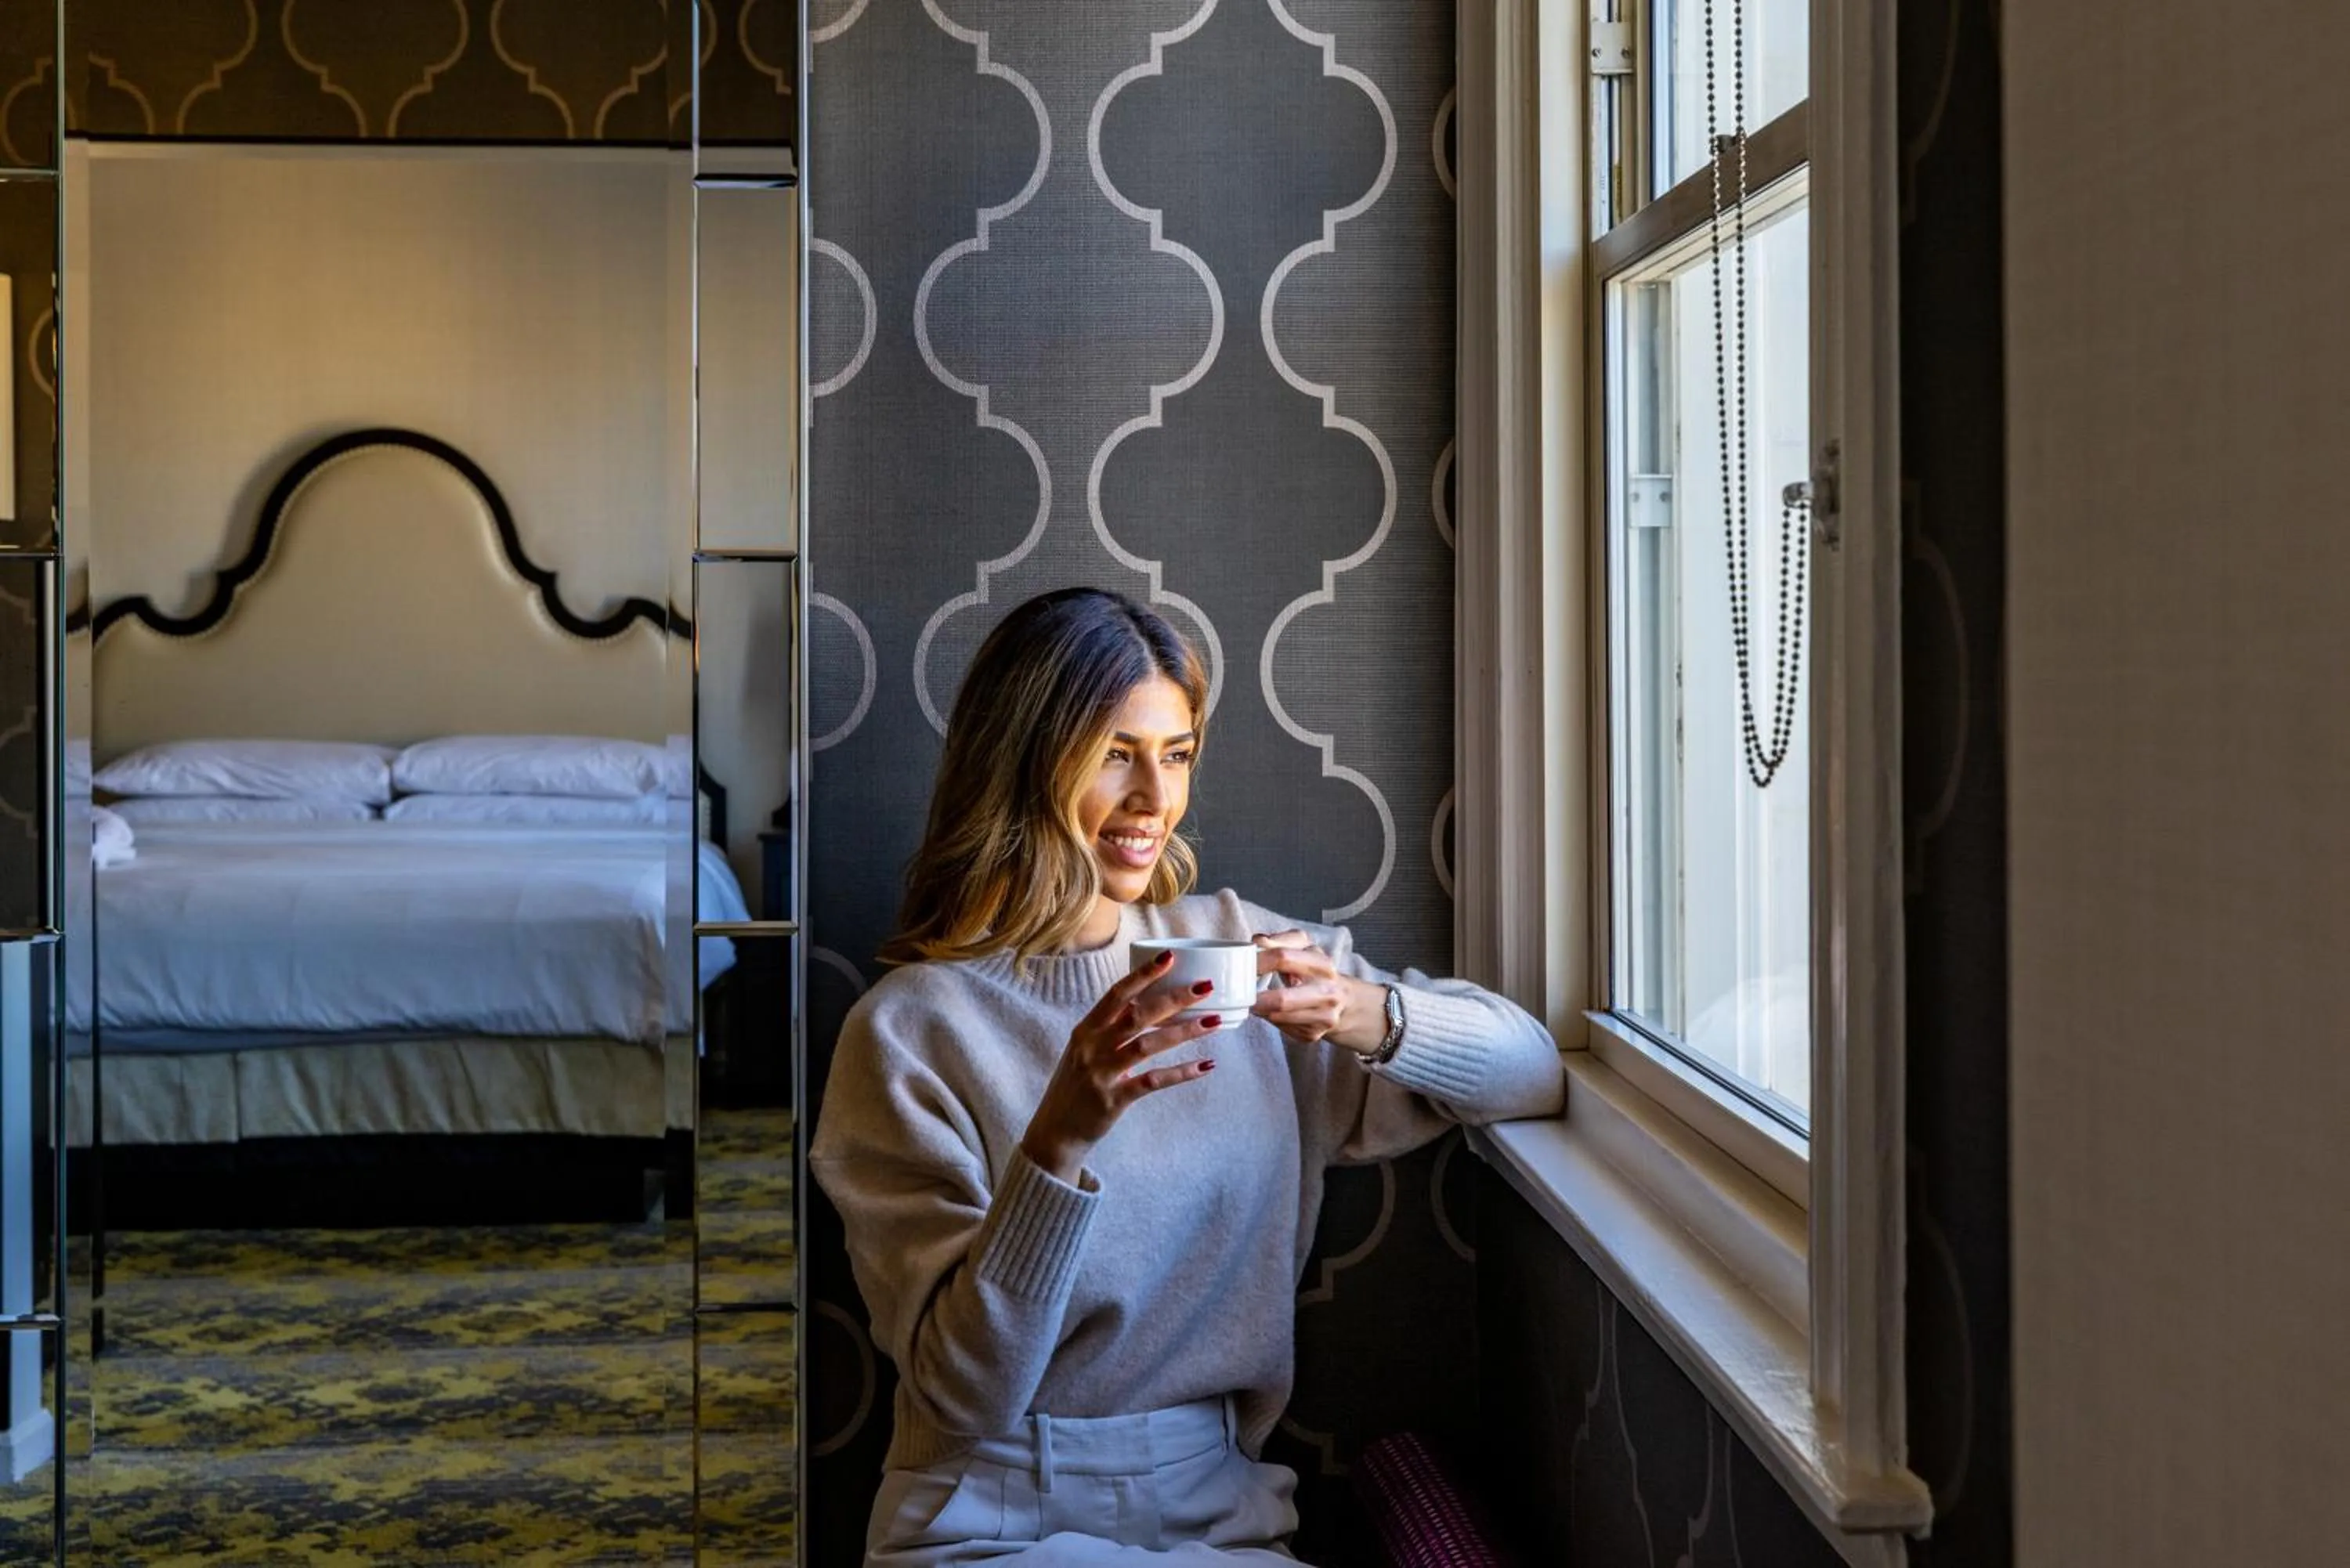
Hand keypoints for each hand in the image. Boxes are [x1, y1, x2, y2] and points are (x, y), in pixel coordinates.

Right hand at [1019, 951, 1221, 1183]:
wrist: (1054, 1132)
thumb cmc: (1074, 1087)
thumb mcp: (1084, 1052)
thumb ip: (1108, 1029)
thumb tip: (1146, 1004)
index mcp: (1085, 1030)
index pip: (1116, 994)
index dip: (1143, 974)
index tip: (1169, 957)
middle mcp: (1091, 1048)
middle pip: (1137, 1014)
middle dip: (1174, 998)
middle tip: (1205, 987)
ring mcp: (1101, 1074)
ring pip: (1148, 1045)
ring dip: (1184, 1032)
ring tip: (1214, 1022)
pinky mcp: (1113, 1100)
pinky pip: (1152, 1081)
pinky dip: (1181, 1072)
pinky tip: (1205, 1065)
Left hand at [1251, 931, 1388, 1055]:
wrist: (1345, 1002)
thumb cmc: (1315, 971)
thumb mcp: (1303, 948)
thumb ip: (1280, 941)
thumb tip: (1257, 940)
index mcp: (1323, 964)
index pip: (1283, 957)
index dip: (1257, 961)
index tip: (1240, 965)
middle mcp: (1328, 992)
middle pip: (1282, 999)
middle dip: (1256, 998)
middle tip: (1240, 993)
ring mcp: (1324, 1017)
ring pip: (1278, 1017)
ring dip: (1260, 1009)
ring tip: (1253, 1001)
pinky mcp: (1314, 1035)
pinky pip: (1281, 1028)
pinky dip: (1271, 1019)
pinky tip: (1273, 1012)